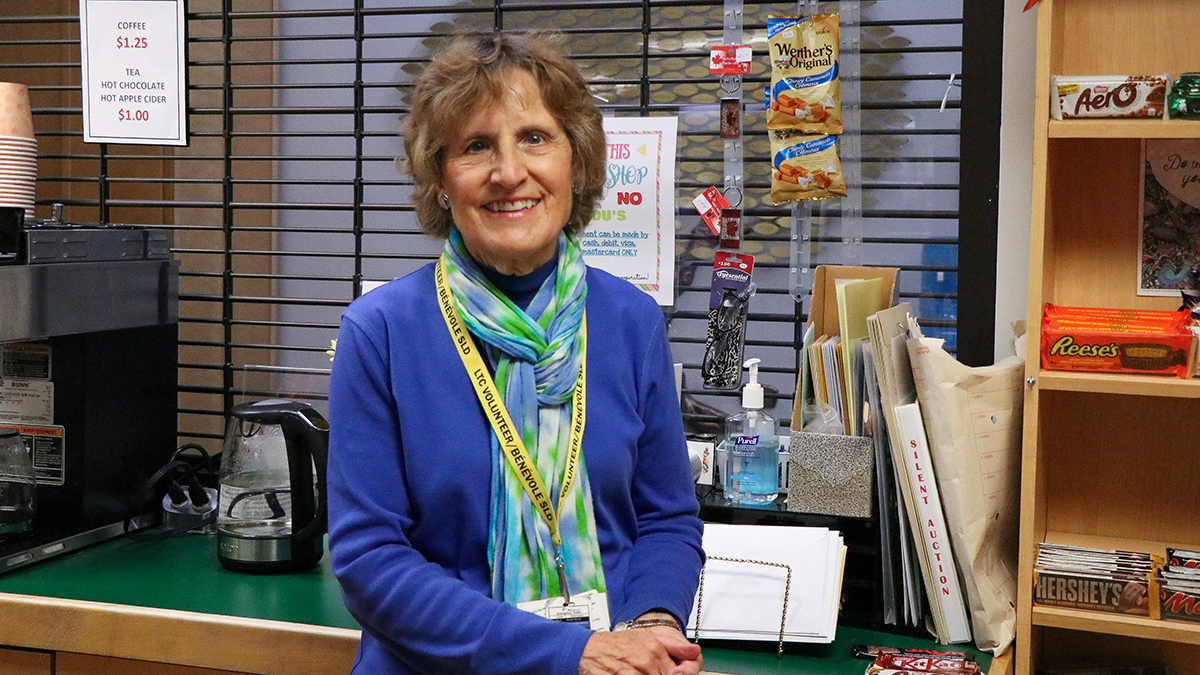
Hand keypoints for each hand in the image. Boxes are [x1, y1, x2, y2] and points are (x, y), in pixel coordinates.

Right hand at [579, 613, 701, 674]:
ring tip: (637, 671)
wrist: (588, 649)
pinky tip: (628, 674)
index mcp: (656, 649)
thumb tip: (695, 651)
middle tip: (647, 671)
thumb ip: (674, 645)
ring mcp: (632, 671)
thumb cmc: (616, 645)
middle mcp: (646, 660)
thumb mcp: (647, 638)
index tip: (670, 673)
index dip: (677, 674)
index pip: (678, 671)